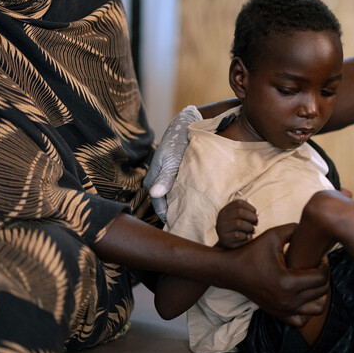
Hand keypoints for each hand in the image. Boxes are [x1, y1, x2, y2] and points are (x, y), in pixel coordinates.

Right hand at [144, 105, 201, 221]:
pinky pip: (182, 189)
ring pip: (175, 197)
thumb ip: (165, 177)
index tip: (183, 229)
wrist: (186, 123)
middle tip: (194, 226)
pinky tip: (201, 202)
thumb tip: (154, 194)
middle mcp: (158, 182)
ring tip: (199, 217)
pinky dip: (189, 195)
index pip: (160, 207)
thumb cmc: (177, 140)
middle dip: (178, 213)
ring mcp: (168, 178)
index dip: (170, 218)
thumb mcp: (171, 159)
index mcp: (152, 181)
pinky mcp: (177, 174)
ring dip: (185, 205)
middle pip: (167, 204)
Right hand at [215, 199, 257, 248]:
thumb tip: (256, 214)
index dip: (250, 207)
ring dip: (250, 227)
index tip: (257, 214)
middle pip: (239, 212)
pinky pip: (238, 235)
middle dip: (251, 217)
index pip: (238, 203)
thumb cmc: (238, 229)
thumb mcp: (240, 218)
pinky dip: (245, 236)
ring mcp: (221, 228)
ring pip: (239, 223)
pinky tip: (247, 237)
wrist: (229, 244)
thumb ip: (247, 213)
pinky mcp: (224, 239)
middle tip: (257, 222)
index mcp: (225, 210)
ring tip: (253, 230)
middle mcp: (221, 218)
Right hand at [224, 224, 328, 326]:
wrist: (230, 271)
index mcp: (288, 283)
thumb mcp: (273, 235)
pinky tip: (303, 295)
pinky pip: (301, 320)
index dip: (325, 265)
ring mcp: (282, 310)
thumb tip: (311, 227)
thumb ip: (294, 228)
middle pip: (322, 292)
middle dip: (324, 277)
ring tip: (313, 280)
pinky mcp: (277, 314)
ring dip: (320, 295)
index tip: (320, 257)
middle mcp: (287, 301)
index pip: (321, 278)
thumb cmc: (251, 252)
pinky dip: (307, 310)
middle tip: (318, 265)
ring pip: (317, 310)